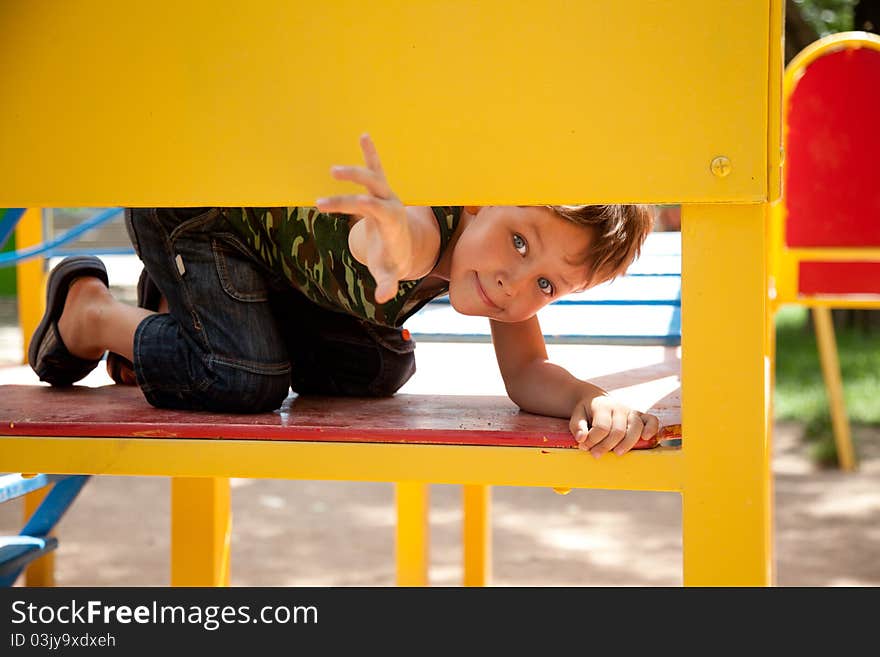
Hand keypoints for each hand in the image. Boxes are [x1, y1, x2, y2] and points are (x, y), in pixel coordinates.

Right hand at [316, 134, 411, 303]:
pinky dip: (370, 153)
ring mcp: (387, 195)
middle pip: (371, 188)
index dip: (346, 204)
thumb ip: (387, 283)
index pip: (370, 207)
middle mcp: (391, 203)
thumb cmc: (392, 261)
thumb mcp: (388, 273)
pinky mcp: (382, 190)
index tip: (321, 205)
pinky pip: (377, 169)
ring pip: (374, 176)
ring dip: (356, 170)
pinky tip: (364, 135)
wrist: (407, 248)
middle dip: (349, 187)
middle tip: (325, 189)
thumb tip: (384, 297)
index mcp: (392, 221)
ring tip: (334, 169)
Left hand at [569, 395, 659, 457]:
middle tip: (595, 455)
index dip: (592, 440)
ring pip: (635, 427)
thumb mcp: (576, 415)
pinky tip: (646, 438)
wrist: (595, 399)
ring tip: (617, 453)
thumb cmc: (585, 411)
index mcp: (602, 406)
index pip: (601, 427)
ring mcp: (631, 412)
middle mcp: (619, 407)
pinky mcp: (640, 416)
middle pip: (618, 430)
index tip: (583, 447)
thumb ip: (577, 426)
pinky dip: (652, 428)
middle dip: (606, 446)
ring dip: (627, 443)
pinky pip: (651, 420)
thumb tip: (581, 439)